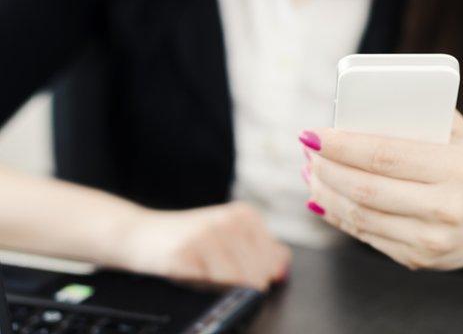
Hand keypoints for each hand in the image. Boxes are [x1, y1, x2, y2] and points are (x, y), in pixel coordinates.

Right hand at [119, 202, 290, 290]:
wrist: (141, 234)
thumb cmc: (189, 241)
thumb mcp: (229, 237)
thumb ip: (261, 251)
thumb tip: (281, 270)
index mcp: (246, 215)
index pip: (272, 263)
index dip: (257, 278)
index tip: (234, 272)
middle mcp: (230, 220)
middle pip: (258, 275)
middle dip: (239, 285)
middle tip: (213, 272)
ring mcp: (207, 234)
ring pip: (237, 283)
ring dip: (218, 287)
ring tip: (201, 271)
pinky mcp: (185, 252)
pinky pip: (209, 286)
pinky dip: (201, 288)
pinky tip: (189, 272)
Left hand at [300, 112, 462, 302]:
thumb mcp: (461, 136)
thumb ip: (422, 113)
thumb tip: (364, 100)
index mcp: (456, 169)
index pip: (385, 156)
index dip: (341, 145)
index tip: (312, 133)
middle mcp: (445, 209)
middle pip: (365, 188)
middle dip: (325, 168)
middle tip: (307, 151)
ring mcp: (431, 240)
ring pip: (359, 216)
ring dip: (324, 192)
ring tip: (309, 171)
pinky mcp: (417, 260)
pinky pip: (365, 236)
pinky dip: (337, 216)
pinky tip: (323, 198)